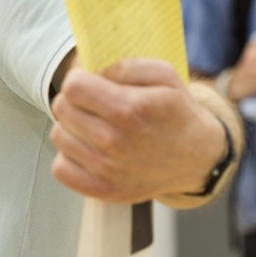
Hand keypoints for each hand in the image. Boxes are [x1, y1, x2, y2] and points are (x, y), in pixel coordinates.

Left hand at [50, 59, 224, 203]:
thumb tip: (90, 70)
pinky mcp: (103, 191)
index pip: (72, 87)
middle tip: (93, 104)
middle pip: (62, 109)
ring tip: (95, 127)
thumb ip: (125, 65)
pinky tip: (89, 149)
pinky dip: (70, 157)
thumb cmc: (176, 112)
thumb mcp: (164, 76)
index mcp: (129, 109)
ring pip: (58, 136)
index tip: (90, 83)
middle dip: (74, 101)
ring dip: (72, 128)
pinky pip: (60, 168)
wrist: (197, 158)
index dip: (78, 79)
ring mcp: (107, 170)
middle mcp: (115, 141)